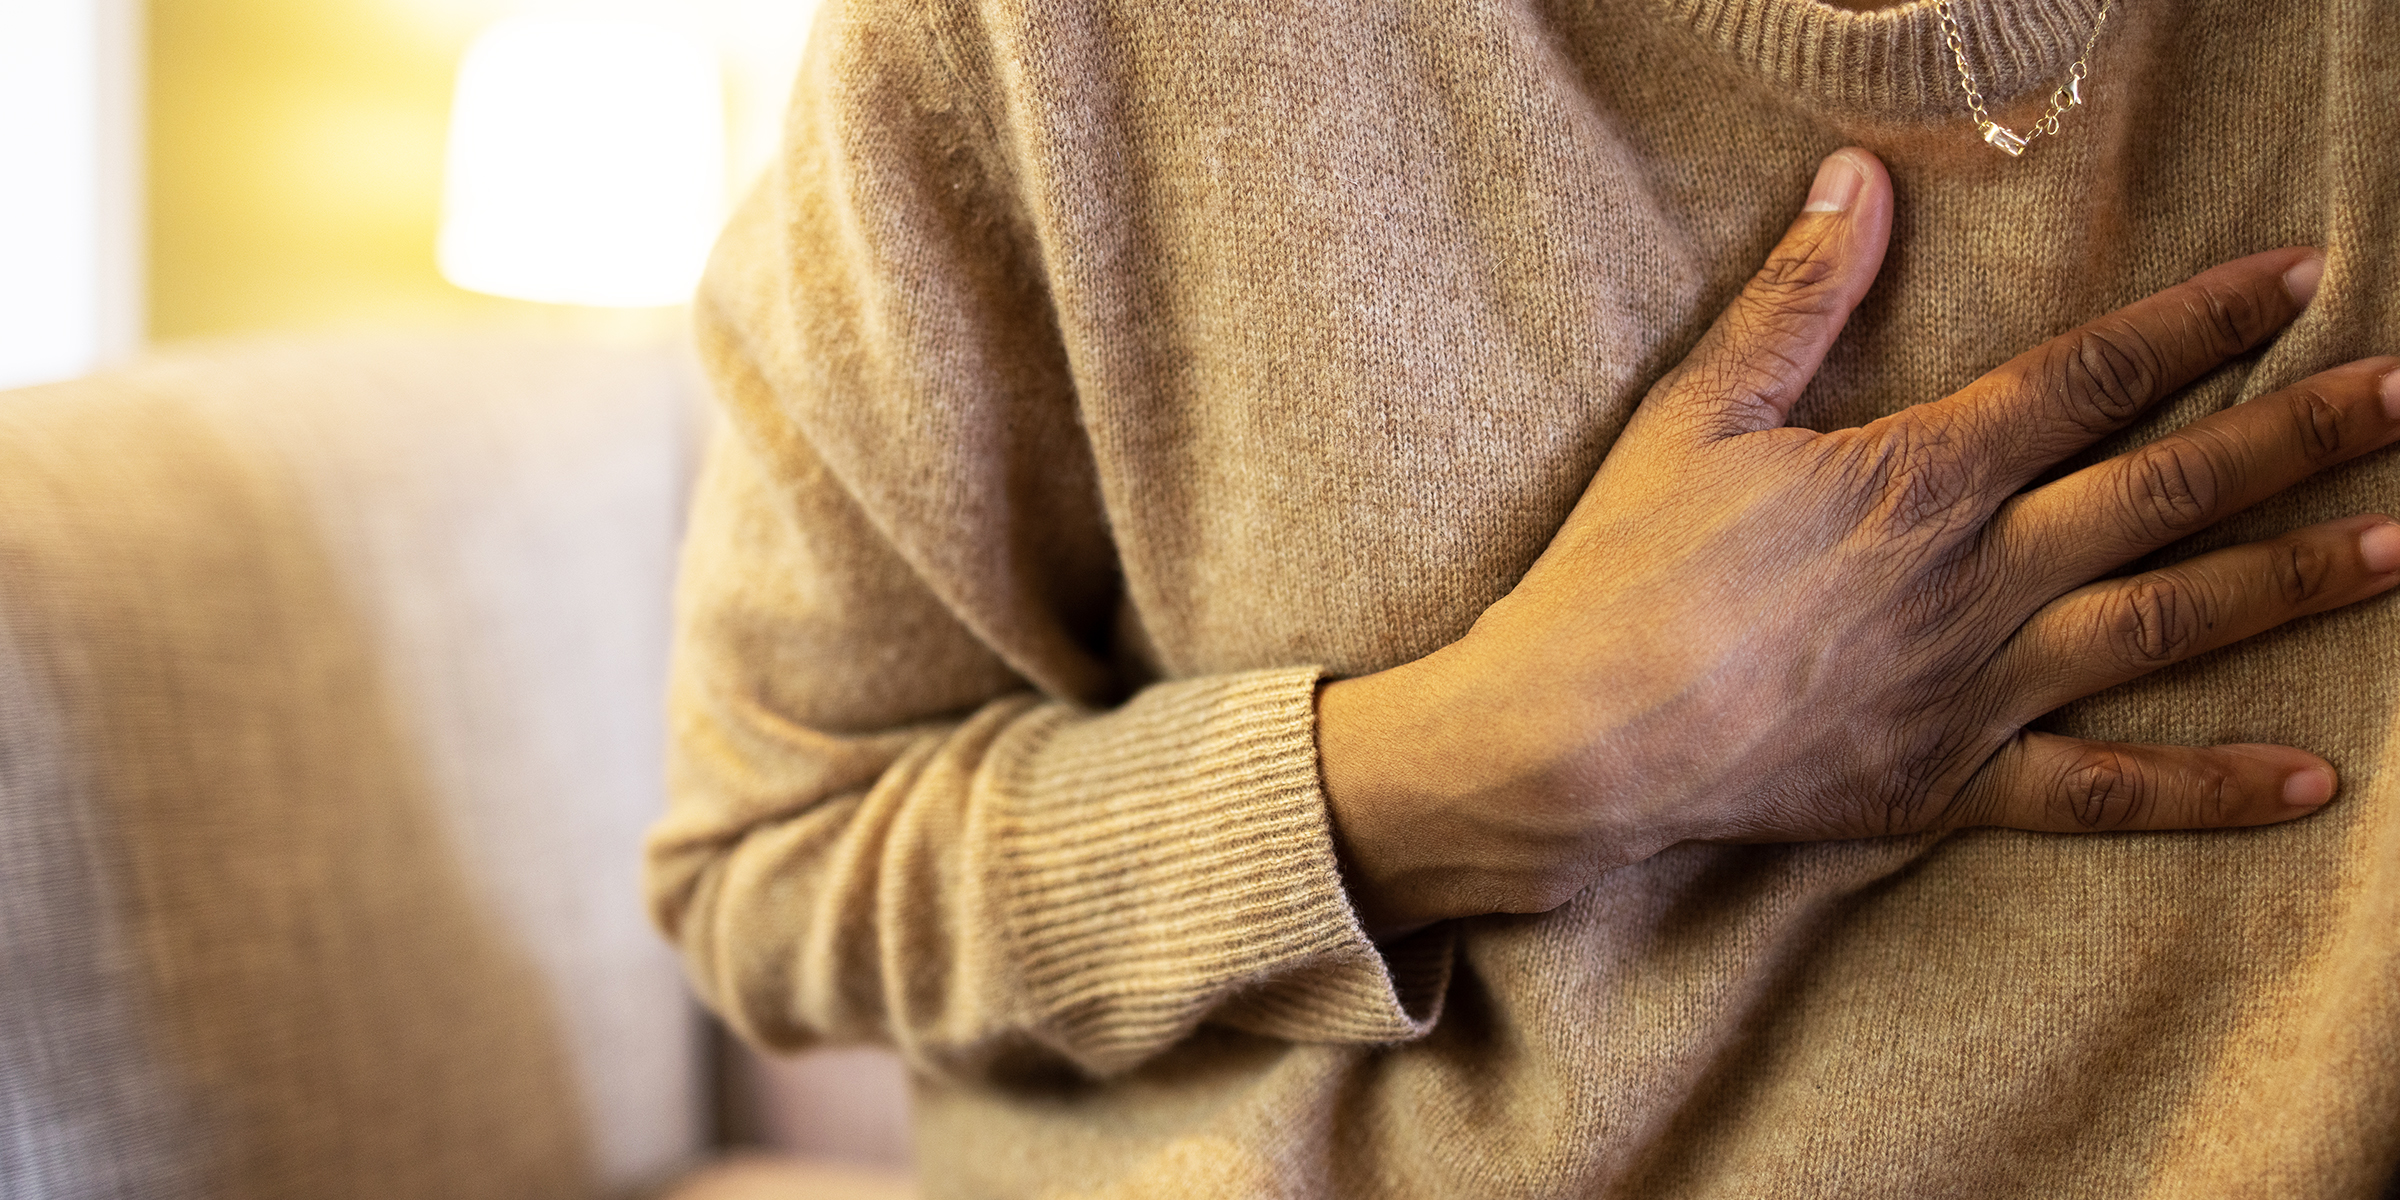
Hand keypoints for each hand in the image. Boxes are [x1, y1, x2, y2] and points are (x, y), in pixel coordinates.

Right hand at [1319, 147, 2399, 937]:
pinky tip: (2309, 780)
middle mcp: (1980, 574)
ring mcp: (1980, 686)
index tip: (2299, 280)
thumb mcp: (1697, 413)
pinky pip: (2103, 791)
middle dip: (2299, 436)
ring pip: (2168, 623)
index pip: (2094, 376)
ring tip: (2396, 548)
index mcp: (1923, 472)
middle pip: (2169, 489)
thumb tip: (1857, 179)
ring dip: (2289, 581)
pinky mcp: (1953, 782)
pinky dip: (2208, 789)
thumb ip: (1796, 300)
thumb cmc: (1625, 569)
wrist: (1579, 736)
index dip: (2204, 322)